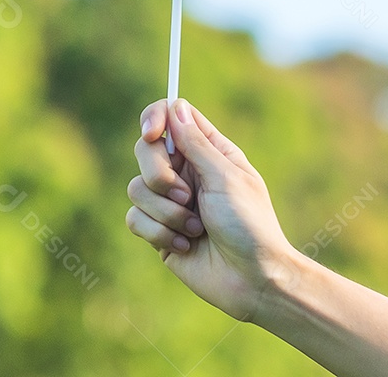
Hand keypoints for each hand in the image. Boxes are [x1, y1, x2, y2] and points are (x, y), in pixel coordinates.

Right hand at [126, 98, 294, 320]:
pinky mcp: (158, 231)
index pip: (172, 115)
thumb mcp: (226, 178)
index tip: (152, 133)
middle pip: (145, 149)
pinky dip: (159, 233)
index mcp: (208, 151)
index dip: (156, 117)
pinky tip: (185, 246)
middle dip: (159, 175)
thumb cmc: (249, 225)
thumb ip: (196, 144)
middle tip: (185, 196)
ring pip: (137, 187)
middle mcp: (186, 171)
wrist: (252, 280)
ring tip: (195, 229)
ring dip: (166, 212)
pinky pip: (135, 219)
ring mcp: (170, 201)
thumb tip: (174, 106)